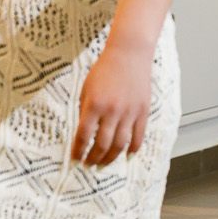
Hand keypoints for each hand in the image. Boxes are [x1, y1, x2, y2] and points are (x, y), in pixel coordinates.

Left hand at [72, 35, 153, 165]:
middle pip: (102, 144)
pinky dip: (133, 148)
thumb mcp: (86, 88)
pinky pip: (138, 136)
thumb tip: (84, 132)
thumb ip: (85, 109)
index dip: (78, 151)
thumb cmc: (105, 69)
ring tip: (104, 163)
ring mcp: (129, 112)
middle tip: (89, 164)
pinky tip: (127, 156)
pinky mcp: (142, 111)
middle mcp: (112, 111)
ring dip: (110, 158)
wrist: (129, 54)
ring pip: (120, 144)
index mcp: (94, 105)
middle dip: (93, 158)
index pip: (83, 135)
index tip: (75, 159)